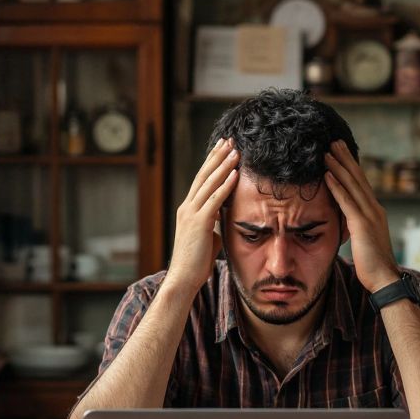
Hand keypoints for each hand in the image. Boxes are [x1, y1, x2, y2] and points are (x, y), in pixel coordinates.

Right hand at [164, 138, 239, 294]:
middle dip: (217, 156)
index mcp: (188, 209)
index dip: (211, 162)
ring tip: (236, 151)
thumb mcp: (207, 236)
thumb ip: (214, 223)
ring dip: (223, 165)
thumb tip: (224, 216)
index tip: (222, 148)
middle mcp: (187, 207)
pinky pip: (214, 200)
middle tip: (228, 140)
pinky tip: (235, 174)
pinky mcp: (199, 224)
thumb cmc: (196, 261)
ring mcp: (191, 214)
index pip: (200, 180)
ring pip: (208, 184)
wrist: (183, 278)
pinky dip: (225, 185)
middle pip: (203, 175)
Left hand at [324, 140, 400, 292]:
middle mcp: (375, 209)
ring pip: (352, 185)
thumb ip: (357, 227)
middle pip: (358, 178)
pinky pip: (347, 201)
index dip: (351, 167)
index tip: (341, 153)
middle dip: (345, 159)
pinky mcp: (362, 224)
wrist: (385, 278)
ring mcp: (370, 215)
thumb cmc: (373, 265)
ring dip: (338, 167)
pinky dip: (337, 187)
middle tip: (334, 142)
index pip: (361, 184)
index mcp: (375, 212)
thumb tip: (348, 222)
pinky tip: (327, 175)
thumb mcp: (364, 240)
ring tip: (327, 152)